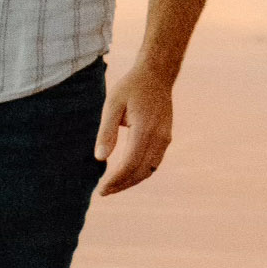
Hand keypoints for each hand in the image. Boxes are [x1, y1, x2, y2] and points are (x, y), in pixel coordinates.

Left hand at [94, 65, 174, 196]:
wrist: (156, 75)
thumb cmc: (131, 88)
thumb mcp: (112, 104)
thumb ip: (107, 132)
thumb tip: (100, 159)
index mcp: (144, 130)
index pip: (129, 165)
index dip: (114, 180)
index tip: (100, 190)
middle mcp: (158, 138)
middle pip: (140, 172)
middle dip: (122, 185)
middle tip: (103, 192)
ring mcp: (165, 139)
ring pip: (149, 170)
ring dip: (132, 181)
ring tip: (113, 185)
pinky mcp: (166, 138)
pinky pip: (154, 162)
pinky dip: (141, 172)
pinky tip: (127, 173)